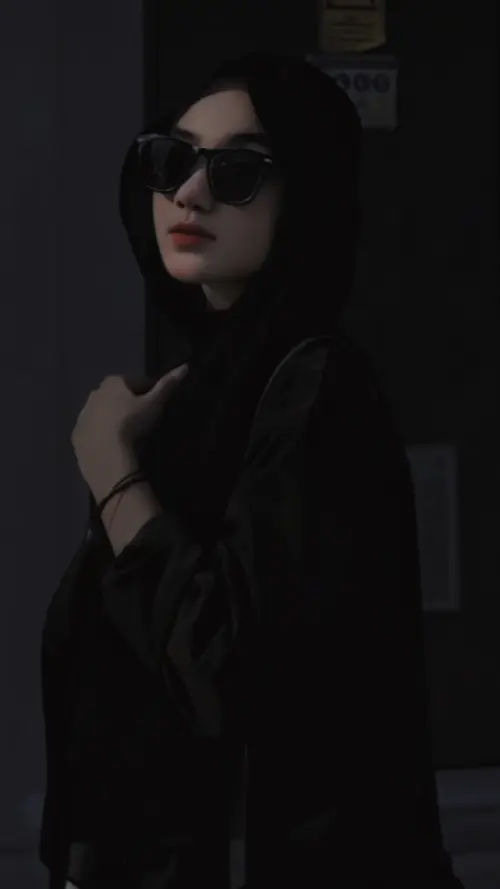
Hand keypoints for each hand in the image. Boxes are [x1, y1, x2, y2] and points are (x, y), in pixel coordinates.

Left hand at [71, 364, 188, 497]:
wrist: (106, 454)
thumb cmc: (132, 423)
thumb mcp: (154, 404)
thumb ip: (167, 385)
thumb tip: (185, 366)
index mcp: (113, 382)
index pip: (136, 382)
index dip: (149, 391)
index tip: (157, 404)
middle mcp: (94, 393)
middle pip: (117, 396)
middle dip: (128, 404)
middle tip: (142, 421)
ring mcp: (83, 415)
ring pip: (102, 413)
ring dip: (113, 419)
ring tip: (127, 435)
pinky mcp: (77, 435)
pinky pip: (92, 431)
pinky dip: (101, 435)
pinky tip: (112, 446)